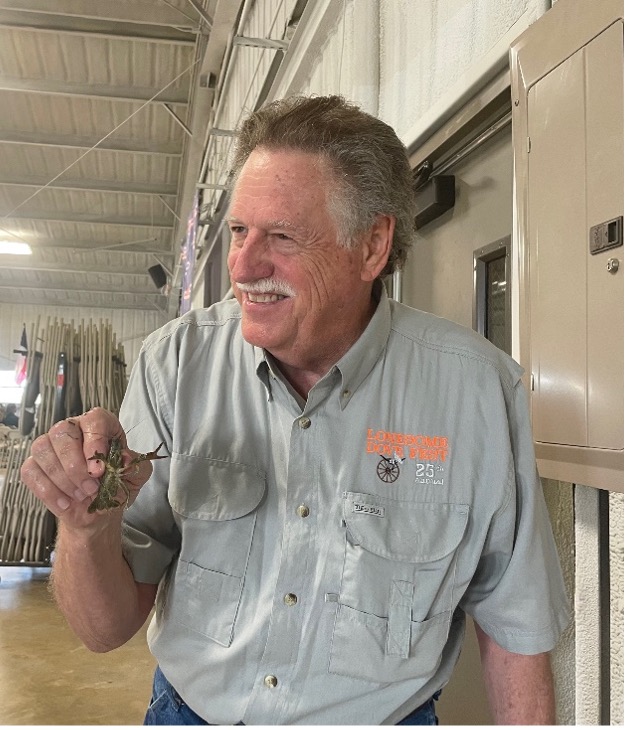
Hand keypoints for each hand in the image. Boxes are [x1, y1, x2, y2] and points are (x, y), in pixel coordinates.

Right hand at [21, 407, 154, 527]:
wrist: (98, 512)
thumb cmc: (116, 486)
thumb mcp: (136, 476)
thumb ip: (136, 465)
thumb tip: (125, 458)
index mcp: (101, 426)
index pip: (95, 419)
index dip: (95, 441)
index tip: (99, 469)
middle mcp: (73, 430)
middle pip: (63, 432)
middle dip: (75, 465)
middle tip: (91, 487)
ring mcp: (50, 446)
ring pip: (43, 449)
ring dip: (62, 479)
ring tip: (81, 496)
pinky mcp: (34, 465)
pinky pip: (30, 471)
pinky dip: (48, 490)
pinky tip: (65, 502)